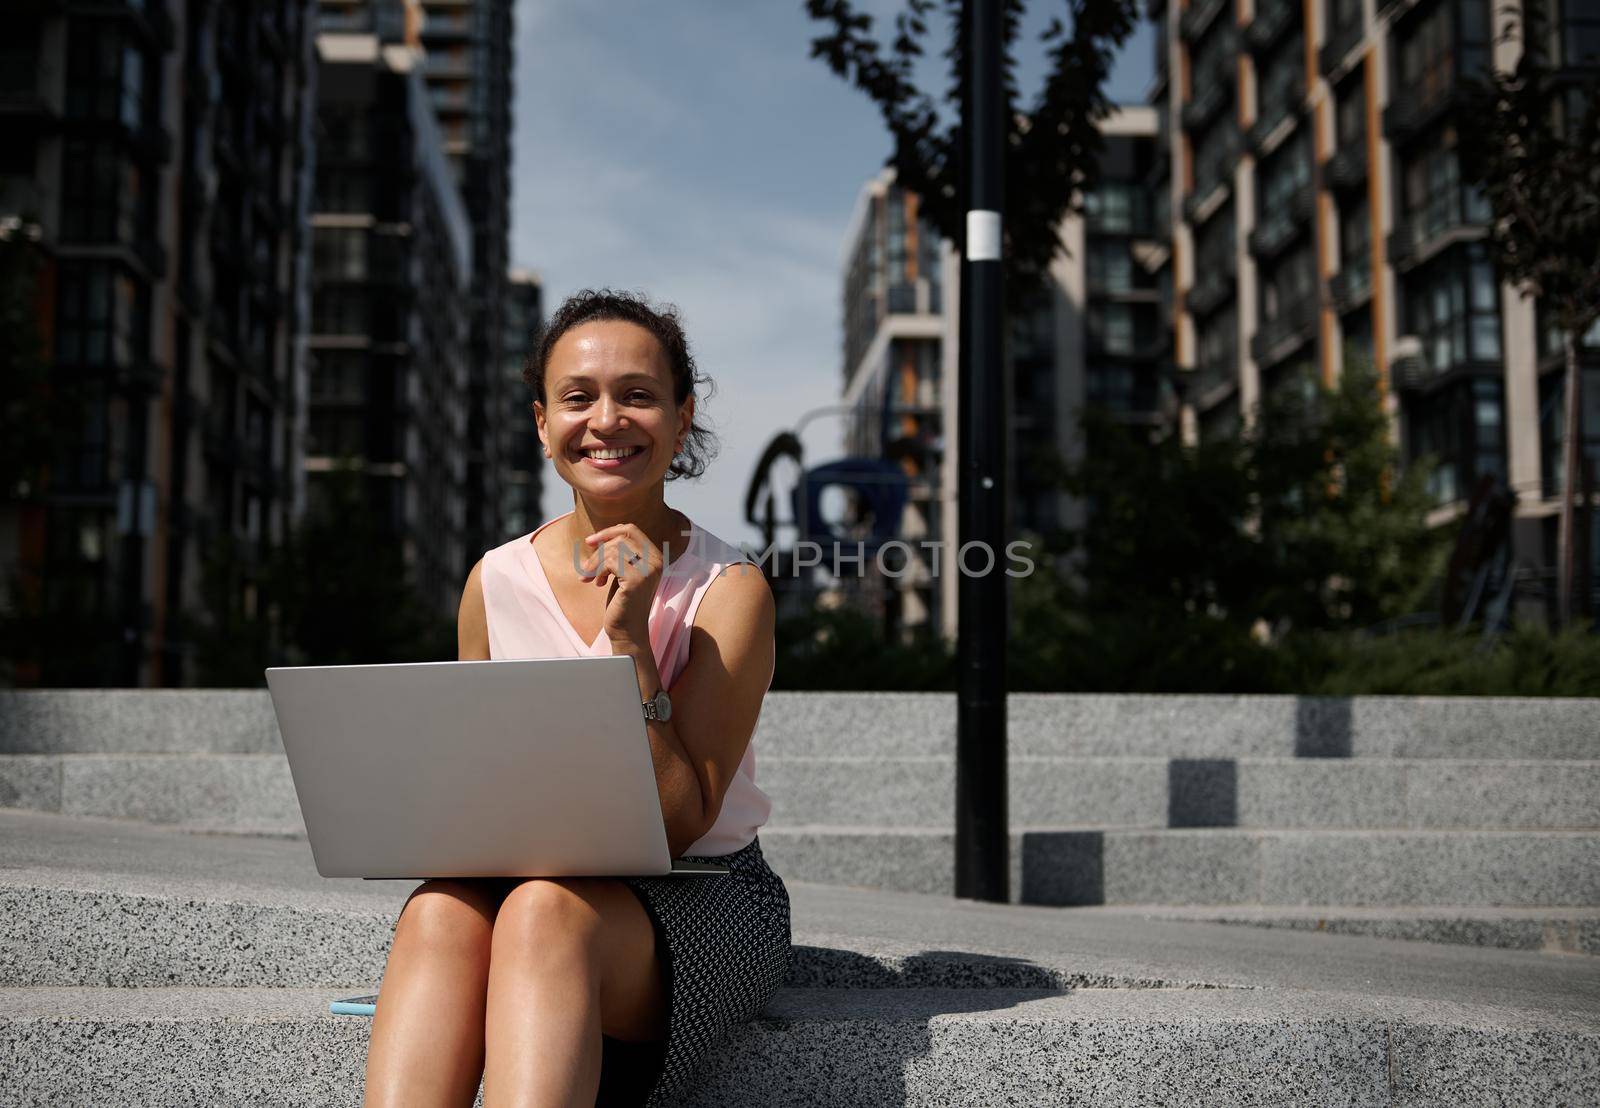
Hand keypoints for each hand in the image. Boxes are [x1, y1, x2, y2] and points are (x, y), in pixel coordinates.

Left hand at [579, 522, 663, 646]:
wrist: (626, 630)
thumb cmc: (622, 601)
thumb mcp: (622, 571)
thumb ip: (620, 553)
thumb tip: (606, 532)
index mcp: (655, 556)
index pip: (631, 529)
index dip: (608, 532)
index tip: (590, 542)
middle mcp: (656, 561)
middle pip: (620, 539)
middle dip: (598, 552)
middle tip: (587, 570)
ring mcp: (649, 570)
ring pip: (613, 549)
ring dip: (596, 563)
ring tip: (591, 578)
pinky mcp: (637, 580)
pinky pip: (611, 561)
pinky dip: (599, 570)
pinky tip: (598, 583)